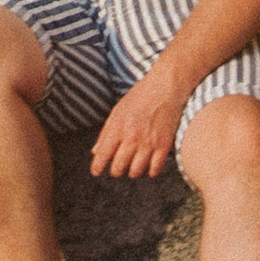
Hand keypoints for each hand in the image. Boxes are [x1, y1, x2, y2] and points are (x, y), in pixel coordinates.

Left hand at [90, 65, 187, 180]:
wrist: (164, 88)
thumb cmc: (138, 98)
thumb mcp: (117, 111)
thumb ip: (105, 133)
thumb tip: (95, 153)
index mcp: (117, 127)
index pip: (102, 156)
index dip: (97, 167)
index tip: (97, 171)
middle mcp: (132, 137)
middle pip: (118, 168)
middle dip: (115, 170)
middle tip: (118, 166)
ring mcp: (148, 143)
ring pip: (135, 172)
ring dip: (132, 171)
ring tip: (133, 164)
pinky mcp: (164, 146)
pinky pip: (154, 170)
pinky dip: (150, 171)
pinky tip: (148, 164)